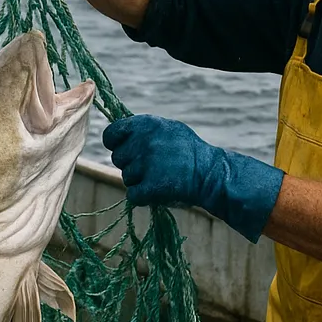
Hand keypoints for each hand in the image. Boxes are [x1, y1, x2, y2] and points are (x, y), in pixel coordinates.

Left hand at [102, 116, 284, 243]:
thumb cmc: (190, 151)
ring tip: (161, 177)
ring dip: (140, 181)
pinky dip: (143, 197)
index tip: (125, 150)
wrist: (211, 173)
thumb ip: (142, 131)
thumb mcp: (168, 129)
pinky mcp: (151, 186)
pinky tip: (158, 191)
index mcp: (145, 124)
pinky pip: (133, 196)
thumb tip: (119, 135)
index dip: (116, 144)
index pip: (110, 134)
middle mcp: (143, 141)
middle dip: (131, 164)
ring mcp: (146, 164)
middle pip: (118, 159)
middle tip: (153, 167)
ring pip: (126, 178)